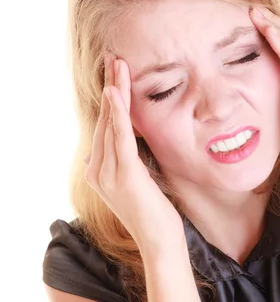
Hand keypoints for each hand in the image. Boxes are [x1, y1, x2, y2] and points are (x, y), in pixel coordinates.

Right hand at [84, 55, 185, 257]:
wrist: (160, 243)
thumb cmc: (155, 213)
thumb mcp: (140, 182)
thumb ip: (130, 162)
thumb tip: (127, 144)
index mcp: (100, 171)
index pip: (105, 127)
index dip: (111, 98)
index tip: (116, 73)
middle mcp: (98, 171)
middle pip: (104, 120)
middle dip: (110, 87)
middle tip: (114, 58)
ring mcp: (108, 174)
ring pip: (110, 123)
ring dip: (114, 91)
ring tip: (117, 64)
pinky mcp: (124, 176)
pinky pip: (119, 137)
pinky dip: (117, 113)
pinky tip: (115, 92)